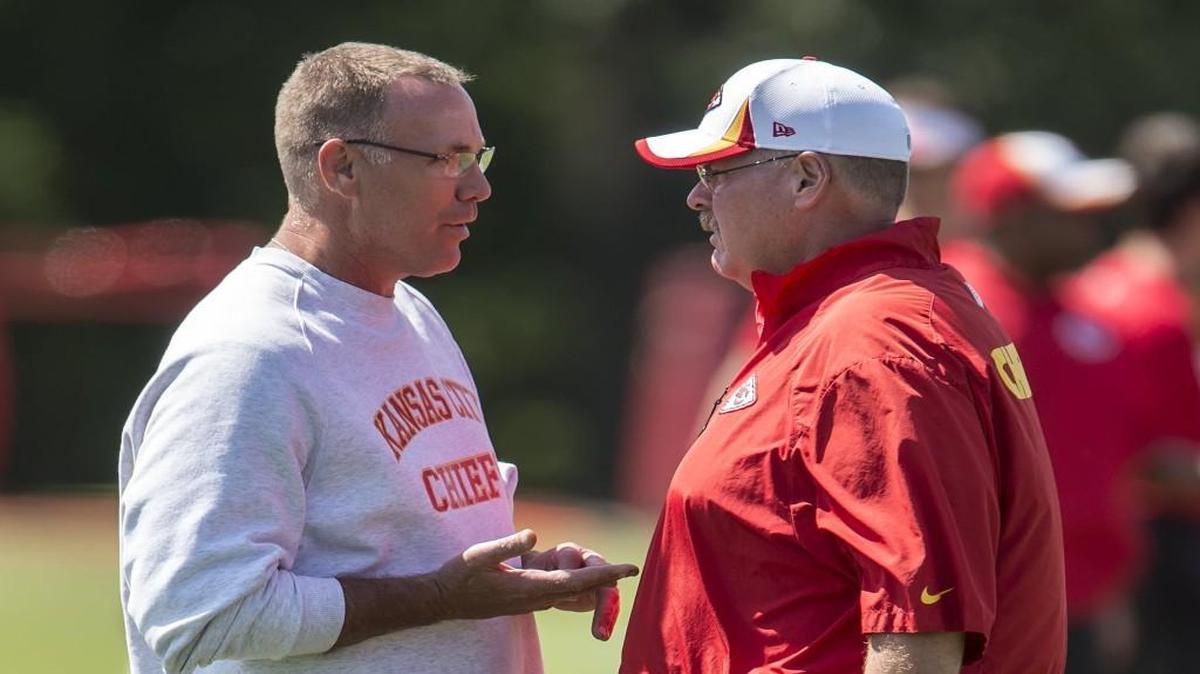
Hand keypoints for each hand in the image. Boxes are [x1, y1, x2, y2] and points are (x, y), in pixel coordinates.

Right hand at [432, 529, 637, 635]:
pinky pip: (558, 596)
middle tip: (630, 570)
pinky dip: (575, 588)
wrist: (440, 601)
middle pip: (579, 589)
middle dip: (605, 580)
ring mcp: (529, 603)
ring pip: (570, 594)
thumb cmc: (458, 575)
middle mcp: (535, 598)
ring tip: (613, 575)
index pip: (576, 580)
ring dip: (591, 585)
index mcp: (530, 586)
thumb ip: (506, 544)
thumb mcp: (479, 554)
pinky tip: (581, 584)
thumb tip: (533, 534)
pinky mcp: (523, 601)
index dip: (603, 574)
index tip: (627, 569)